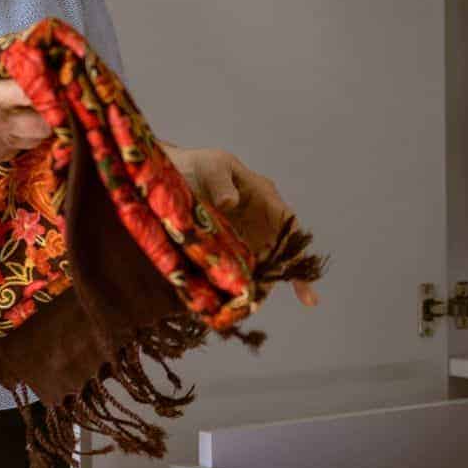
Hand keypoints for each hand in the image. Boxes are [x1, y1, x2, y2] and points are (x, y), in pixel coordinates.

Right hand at [0, 53, 53, 165]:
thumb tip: (12, 62)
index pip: (32, 93)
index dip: (50, 85)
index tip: (55, 77)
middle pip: (45, 123)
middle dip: (53, 110)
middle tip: (51, 97)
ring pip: (36, 139)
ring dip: (41, 125)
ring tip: (36, 111)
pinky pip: (20, 148)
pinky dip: (24, 137)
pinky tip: (15, 124)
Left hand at [163, 144, 318, 306]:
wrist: (170, 177)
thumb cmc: (197, 165)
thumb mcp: (211, 166)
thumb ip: (221, 181)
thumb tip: (230, 202)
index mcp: (263, 195)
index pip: (287, 222)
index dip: (296, 245)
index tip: (298, 265)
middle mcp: (261, 219)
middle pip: (281, 249)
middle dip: (283, 272)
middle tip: (282, 295)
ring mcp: (247, 236)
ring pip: (264, 262)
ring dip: (264, 281)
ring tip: (256, 301)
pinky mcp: (230, 248)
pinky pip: (243, 267)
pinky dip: (245, 282)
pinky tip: (242, 300)